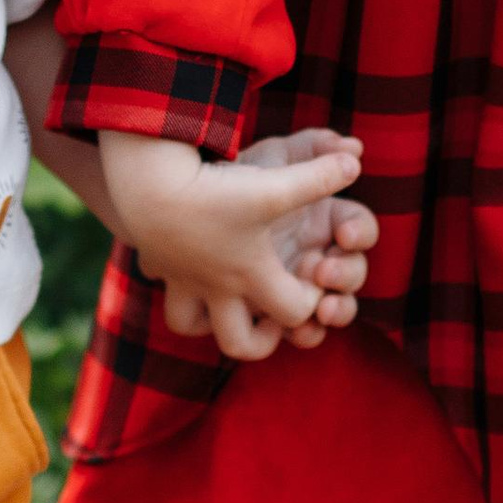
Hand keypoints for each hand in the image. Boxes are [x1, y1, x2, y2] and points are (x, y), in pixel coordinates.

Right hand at [99, 126, 376, 363]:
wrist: (146, 185)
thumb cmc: (214, 190)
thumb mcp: (274, 185)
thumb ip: (319, 176)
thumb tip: (356, 159)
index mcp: (251, 275)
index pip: (295, 311)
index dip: (312, 299)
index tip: (313, 275)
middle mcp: (216, 287)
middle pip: (239, 343)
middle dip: (263, 339)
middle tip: (274, 316)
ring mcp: (182, 279)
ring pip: (189, 325)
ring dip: (209, 322)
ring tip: (226, 304)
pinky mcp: (157, 261)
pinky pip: (162, 286)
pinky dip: (175, 285)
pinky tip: (184, 267)